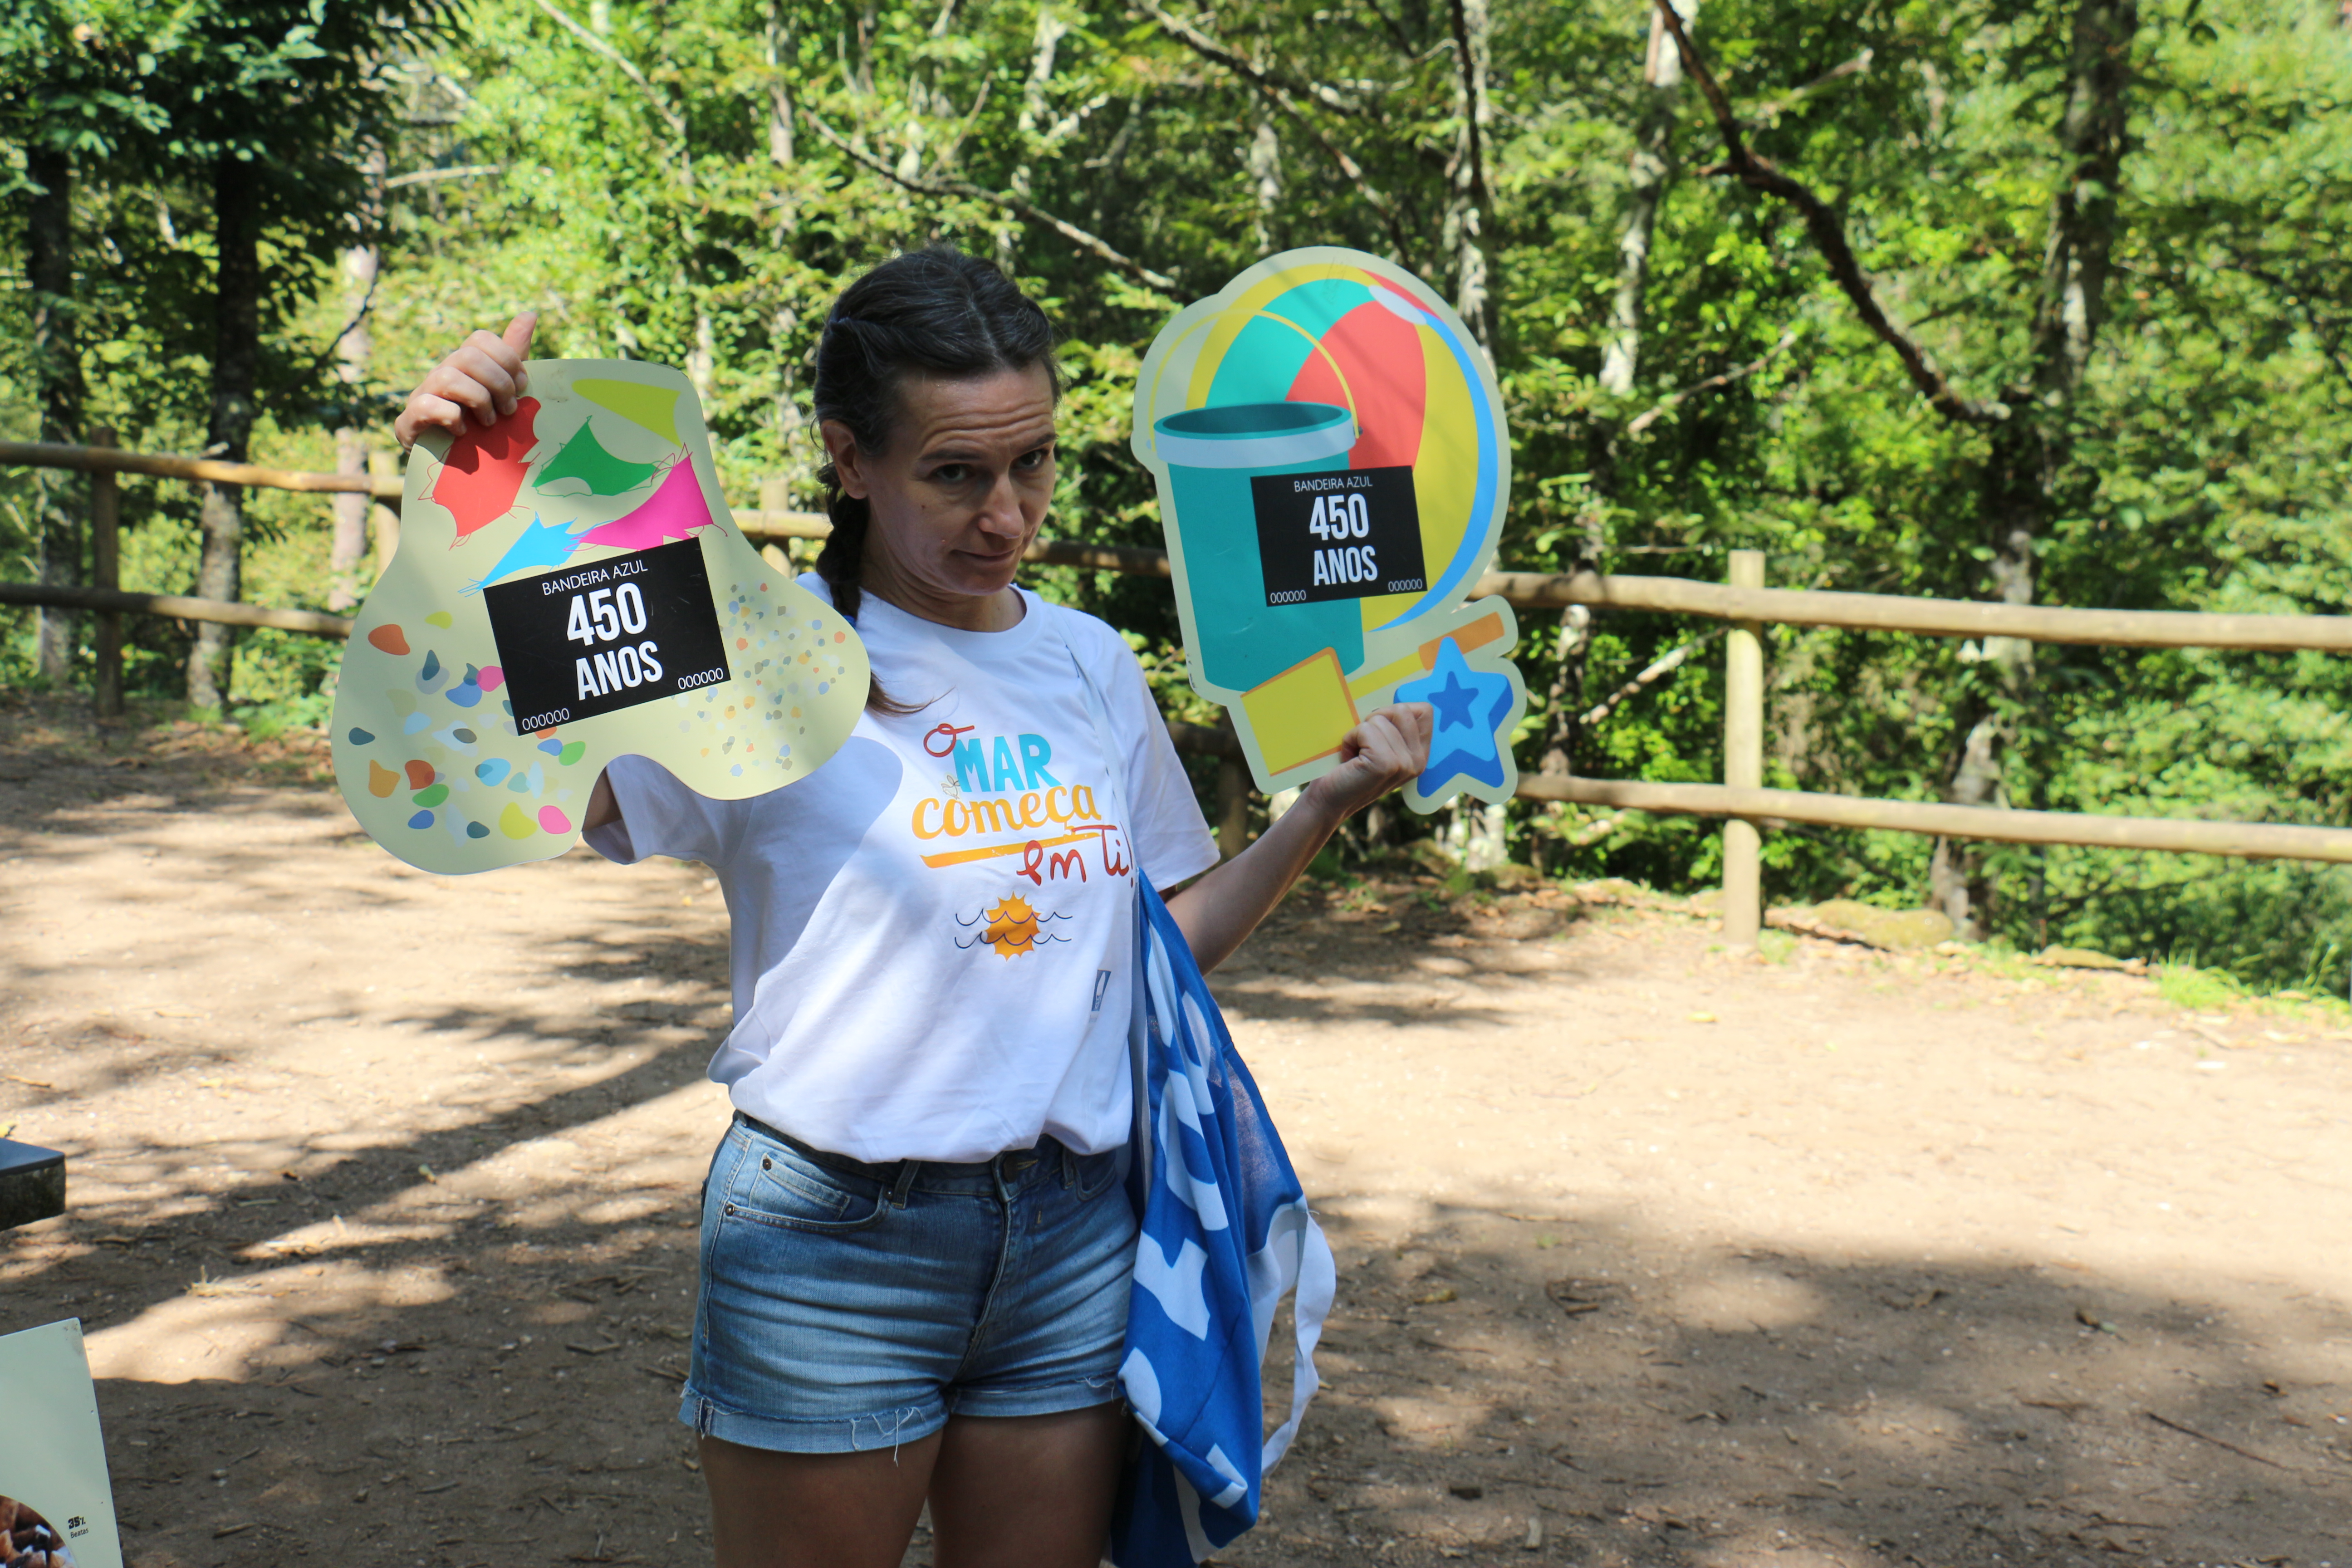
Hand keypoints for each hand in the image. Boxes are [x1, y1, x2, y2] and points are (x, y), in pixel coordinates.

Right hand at [393, 313, 538, 451]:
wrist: (451, 467)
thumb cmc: (480, 425)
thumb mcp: (502, 389)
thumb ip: (514, 354)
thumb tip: (530, 313)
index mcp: (463, 364)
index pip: (480, 339)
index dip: (507, 359)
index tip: (523, 388)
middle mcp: (441, 373)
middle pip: (467, 356)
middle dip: (498, 383)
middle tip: (509, 410)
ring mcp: (422, 395)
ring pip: (447, 377)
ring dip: (478, 400)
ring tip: (490, 423)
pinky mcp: (409, 422)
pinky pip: (426, 405)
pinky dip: (451, 418)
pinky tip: (464, 433)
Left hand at [1301, 701, 1433, 821]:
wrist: (1328, 799)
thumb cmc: (1349, 766)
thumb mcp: (1379, 743)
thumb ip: (1394, 725)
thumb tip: (1398, 691)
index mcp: (1420, 754)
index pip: (1424, 710)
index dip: (1395, 711)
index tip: (1377, 730)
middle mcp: (1418, 761)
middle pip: (1402, 709)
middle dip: (1375, 719)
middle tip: (1363, 743)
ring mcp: (1405, 764)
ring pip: (1380, 719)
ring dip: (1359, 732)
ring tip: (1355, 754)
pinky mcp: (1386, 764)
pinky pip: (1366, 729)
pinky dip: (1350, 738)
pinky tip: (1349, 759)